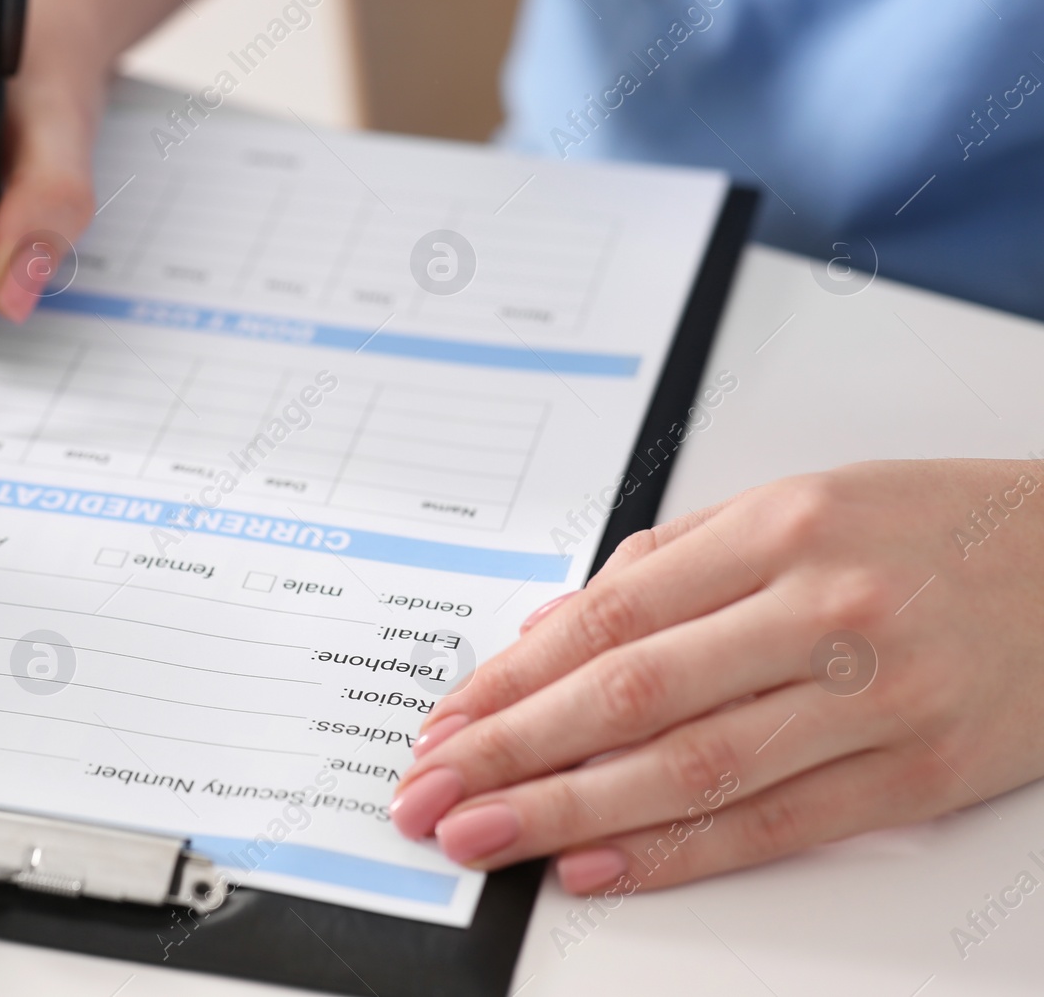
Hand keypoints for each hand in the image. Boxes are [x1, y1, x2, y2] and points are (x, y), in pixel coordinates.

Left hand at [391, 459, 1043, 894]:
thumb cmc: (935, 529)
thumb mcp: (799, 503)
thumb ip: (672, 564)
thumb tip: (553, 631)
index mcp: (781, 527)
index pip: (609, 616)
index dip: (513, 679)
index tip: (446, 721)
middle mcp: (822, 608)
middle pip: (631, 695)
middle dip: (513, 752)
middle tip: (431, 792)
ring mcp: (876, 696)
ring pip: (692, 767)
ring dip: (570, 811)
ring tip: (487, 836)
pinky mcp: (920, 773)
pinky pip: (778, 823)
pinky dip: (678, 852)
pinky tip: (600, 865)